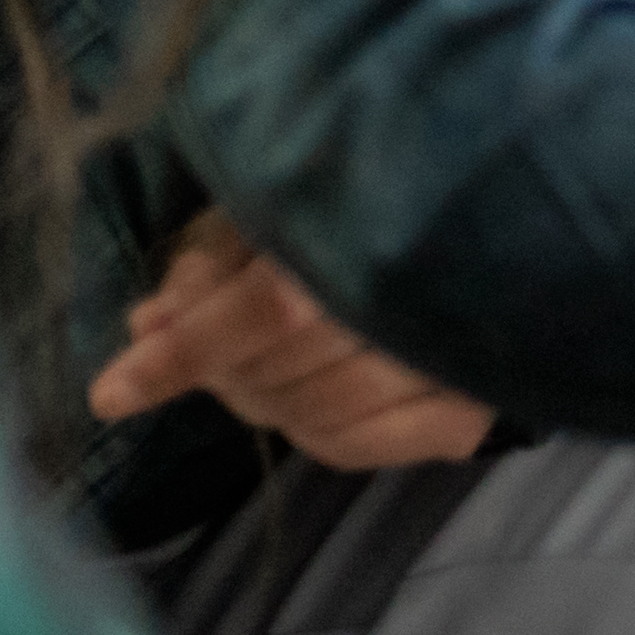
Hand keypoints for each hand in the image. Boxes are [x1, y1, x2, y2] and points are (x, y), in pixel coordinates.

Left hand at [91, 213, 499, 468]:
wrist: (525, 211)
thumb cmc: (390, 188)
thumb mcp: (294, 200)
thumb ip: (221, 257)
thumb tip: (146, 321)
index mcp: (363, 246)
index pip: (257, 315)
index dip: (178, 358)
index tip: (109, 393)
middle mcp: (403, 312)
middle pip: (273, 375)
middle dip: (218, 370)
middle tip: (191, 346)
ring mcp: (441, 370)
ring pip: (307, 418)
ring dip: (262, 399)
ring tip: (254, 364)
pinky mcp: (466, 414)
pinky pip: (352, 446)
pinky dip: (311, 430)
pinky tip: (304, 400)